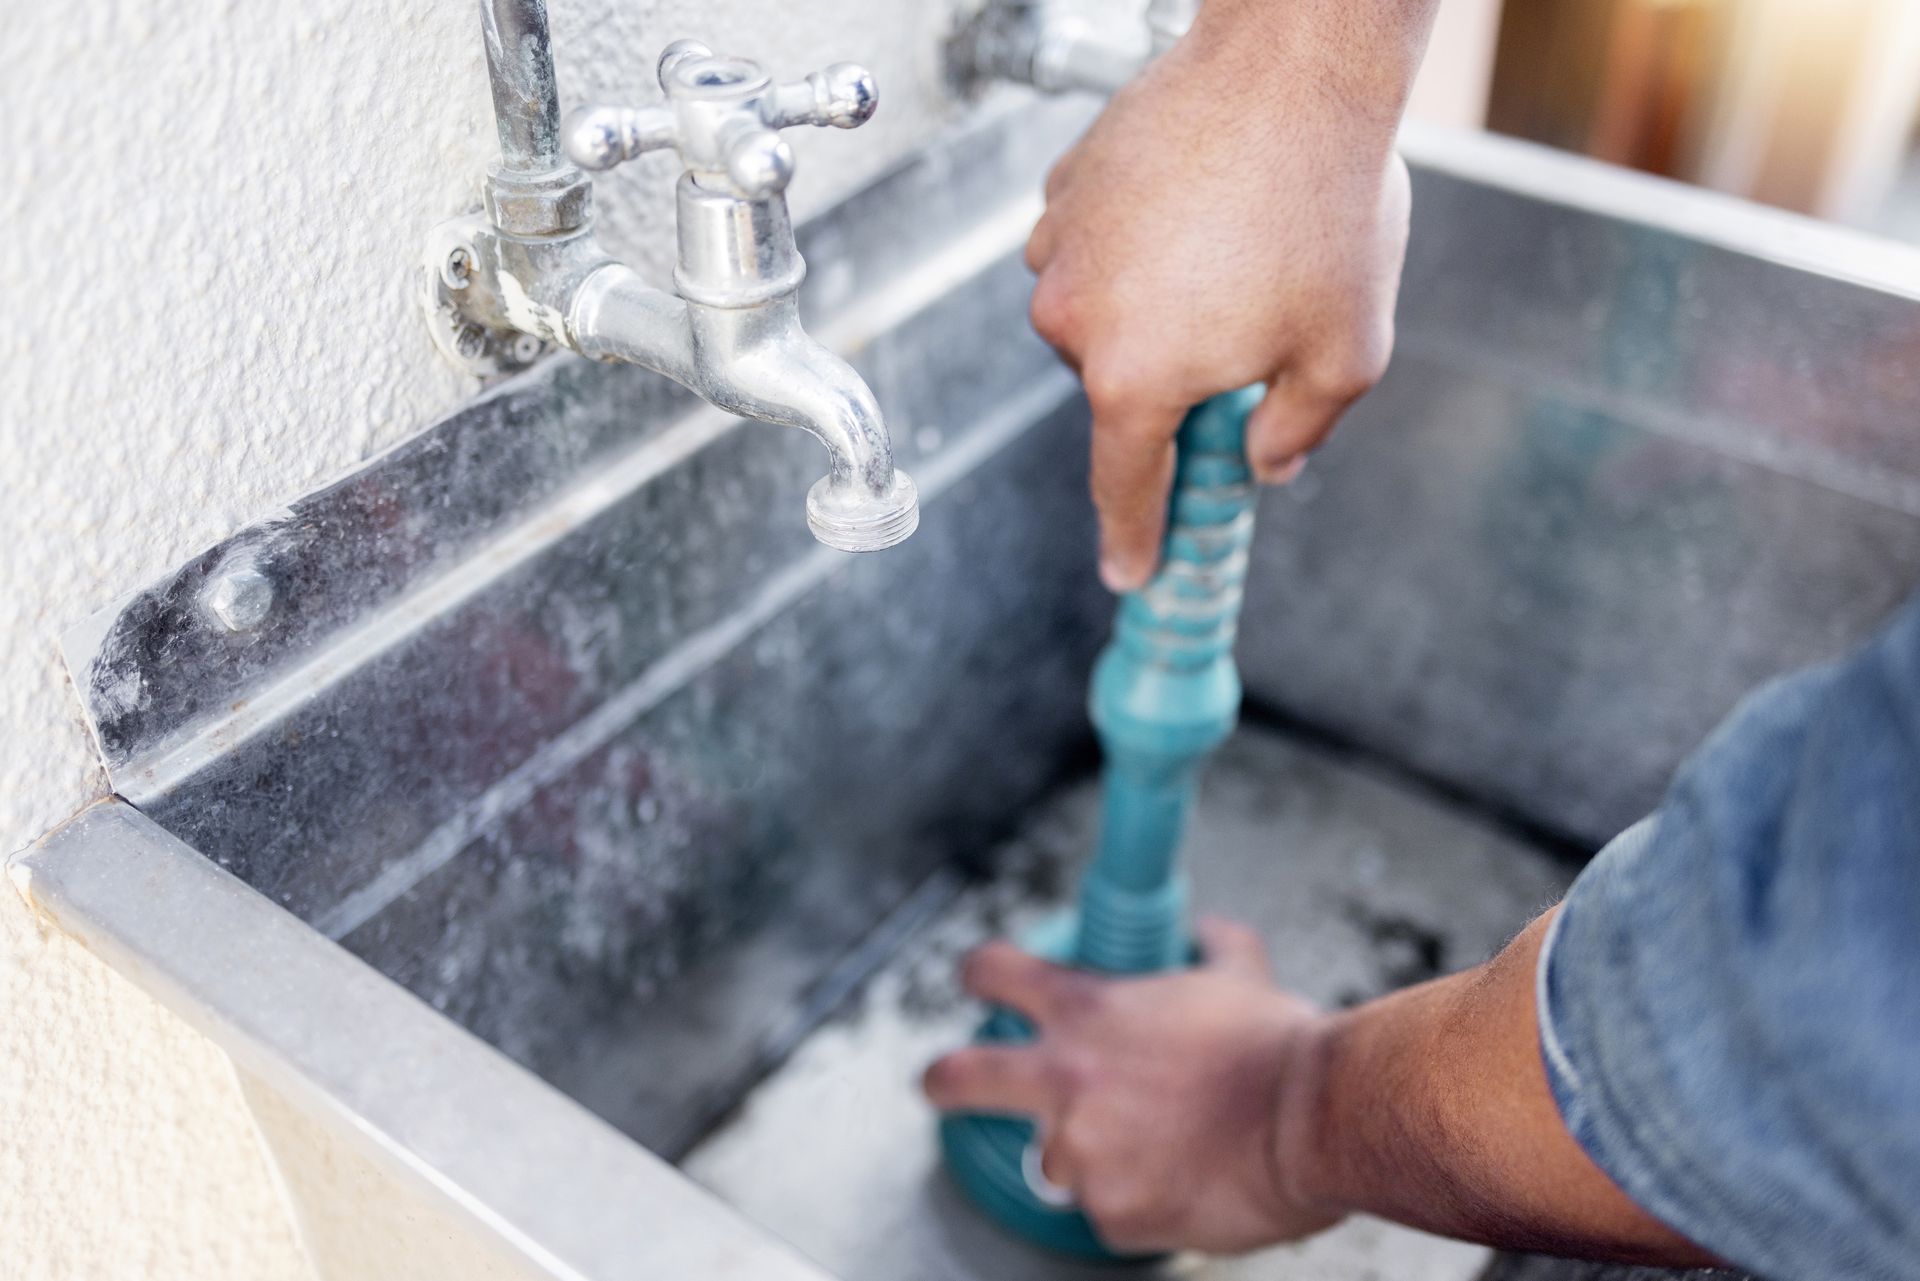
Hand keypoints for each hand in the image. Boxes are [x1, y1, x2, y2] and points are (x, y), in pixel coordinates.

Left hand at [923, 918, 1342, 1254]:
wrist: (1316, 1120)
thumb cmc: (1278, 1047)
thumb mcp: (1237, 973)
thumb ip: (1209, 949)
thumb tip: (1204, 933)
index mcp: (1087, 1010)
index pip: (996, 975)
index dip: (983, 977)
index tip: (980, 984)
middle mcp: (1066, 1079)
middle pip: (960, 1077)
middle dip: (943, 1081)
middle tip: (940, 1085)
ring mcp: (1082, 1151)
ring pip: (1059, 1160)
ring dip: (1095, 1156)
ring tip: (1164, 1148)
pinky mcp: (1110, 1213)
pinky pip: (1111, 1212)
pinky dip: (1142, 1203)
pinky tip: (1189, 1183)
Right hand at [1025, 1, 1419, 590]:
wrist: (1292, 70)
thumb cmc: (1323, 208)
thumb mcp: (1346, 353)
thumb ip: (1298, 431)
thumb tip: (1265, 462)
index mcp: (1133, 380)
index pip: (1123, 487)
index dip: (1132, 539)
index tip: (1129, 572)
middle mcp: (1074, 319)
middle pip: (1115, 389)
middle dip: (1173, 379)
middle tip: (1246, 336)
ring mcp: (1061, 247)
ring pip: (1097, 314)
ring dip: (1150, 308)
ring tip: (1232, 254)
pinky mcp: (1065, 188)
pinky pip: (1090, 245)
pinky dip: (1134, 246)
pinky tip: (1200, 212)